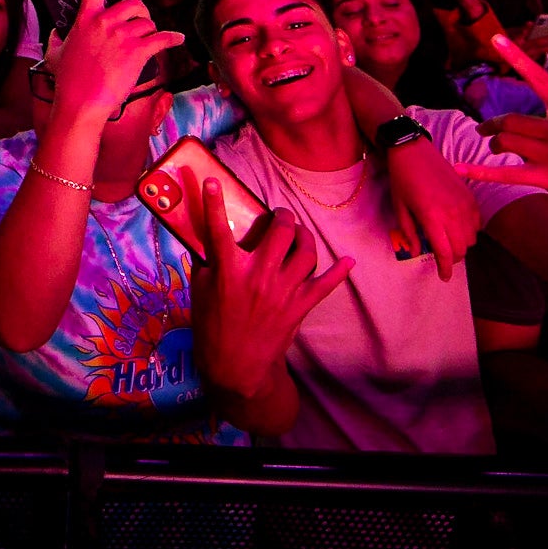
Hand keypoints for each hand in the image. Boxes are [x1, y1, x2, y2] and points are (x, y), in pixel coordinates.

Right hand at [45, 0, 186, 120]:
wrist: (81, 103)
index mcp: (84, 18)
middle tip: (140, 24)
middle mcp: (105, 21)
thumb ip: (56, 38)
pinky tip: (178, 39)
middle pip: (133, 3)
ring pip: (148, 23)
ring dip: (150, 32)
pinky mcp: (138, 50)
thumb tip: (55, 32)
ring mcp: (122, 35)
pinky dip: (172, 39)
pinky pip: (163, 38)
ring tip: (147, 42)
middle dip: (140, 13)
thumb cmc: (67, 81)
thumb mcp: (55, 54)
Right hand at [191, 196, 354, 400]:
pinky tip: (348, 261)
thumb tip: (207, 237)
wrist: (236, 367)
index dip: (214, 202)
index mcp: (228, 271)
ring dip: (304, 236)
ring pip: (305, 251)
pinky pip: (326, 284)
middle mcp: (258, 276)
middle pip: (280, 232)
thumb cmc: (213, 327)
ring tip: (299, 233)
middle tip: (280, 215)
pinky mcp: (299, 306)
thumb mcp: (199, 292)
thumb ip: (205, 262)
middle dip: (283, 216)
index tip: (214, 181)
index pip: (218, 229)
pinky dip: (339, 272)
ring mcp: (283, 291)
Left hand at [464, 36, 547, 243]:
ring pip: (508, 142)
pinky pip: (508, 174)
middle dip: (493, 124)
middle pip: (512, 120)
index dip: (516, 57)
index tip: (495, 40)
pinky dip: (482, 171)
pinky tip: (461, 169)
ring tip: (493, 145)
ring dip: (495, 143)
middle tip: (486, 128)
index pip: (540, 79)